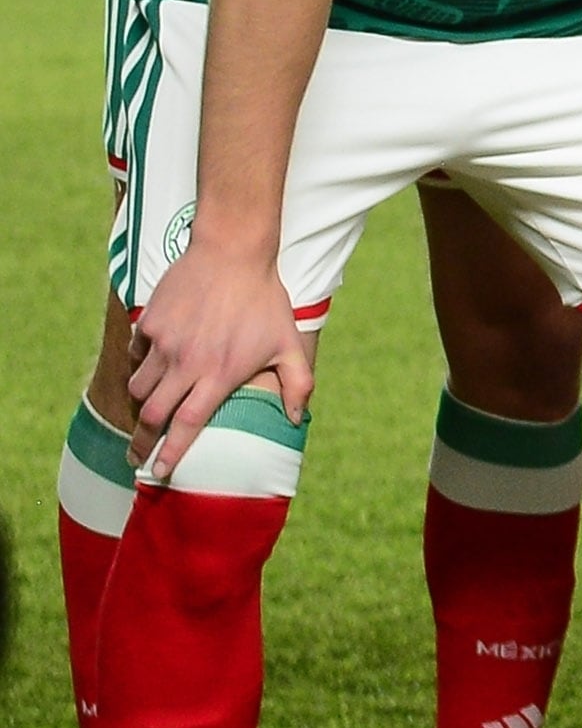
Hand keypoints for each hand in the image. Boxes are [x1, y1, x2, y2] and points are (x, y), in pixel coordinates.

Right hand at [126, 242, 310, 478]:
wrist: (232, 253)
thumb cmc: (265, 300)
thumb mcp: (289, 343)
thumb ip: (298, 384)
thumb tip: (297, 420)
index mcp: (219, 374)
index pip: (187, 425)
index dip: (171, 453)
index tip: (159, 473)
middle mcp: (186, 363)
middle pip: (152, 415)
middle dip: (142, 441)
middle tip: (137, 457)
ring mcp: (164, 343)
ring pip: (139, 387)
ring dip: (143, 403)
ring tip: (151, 409)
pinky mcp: (149, 323)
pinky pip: (137, 355)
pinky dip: (141, 365)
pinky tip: (154, 364)